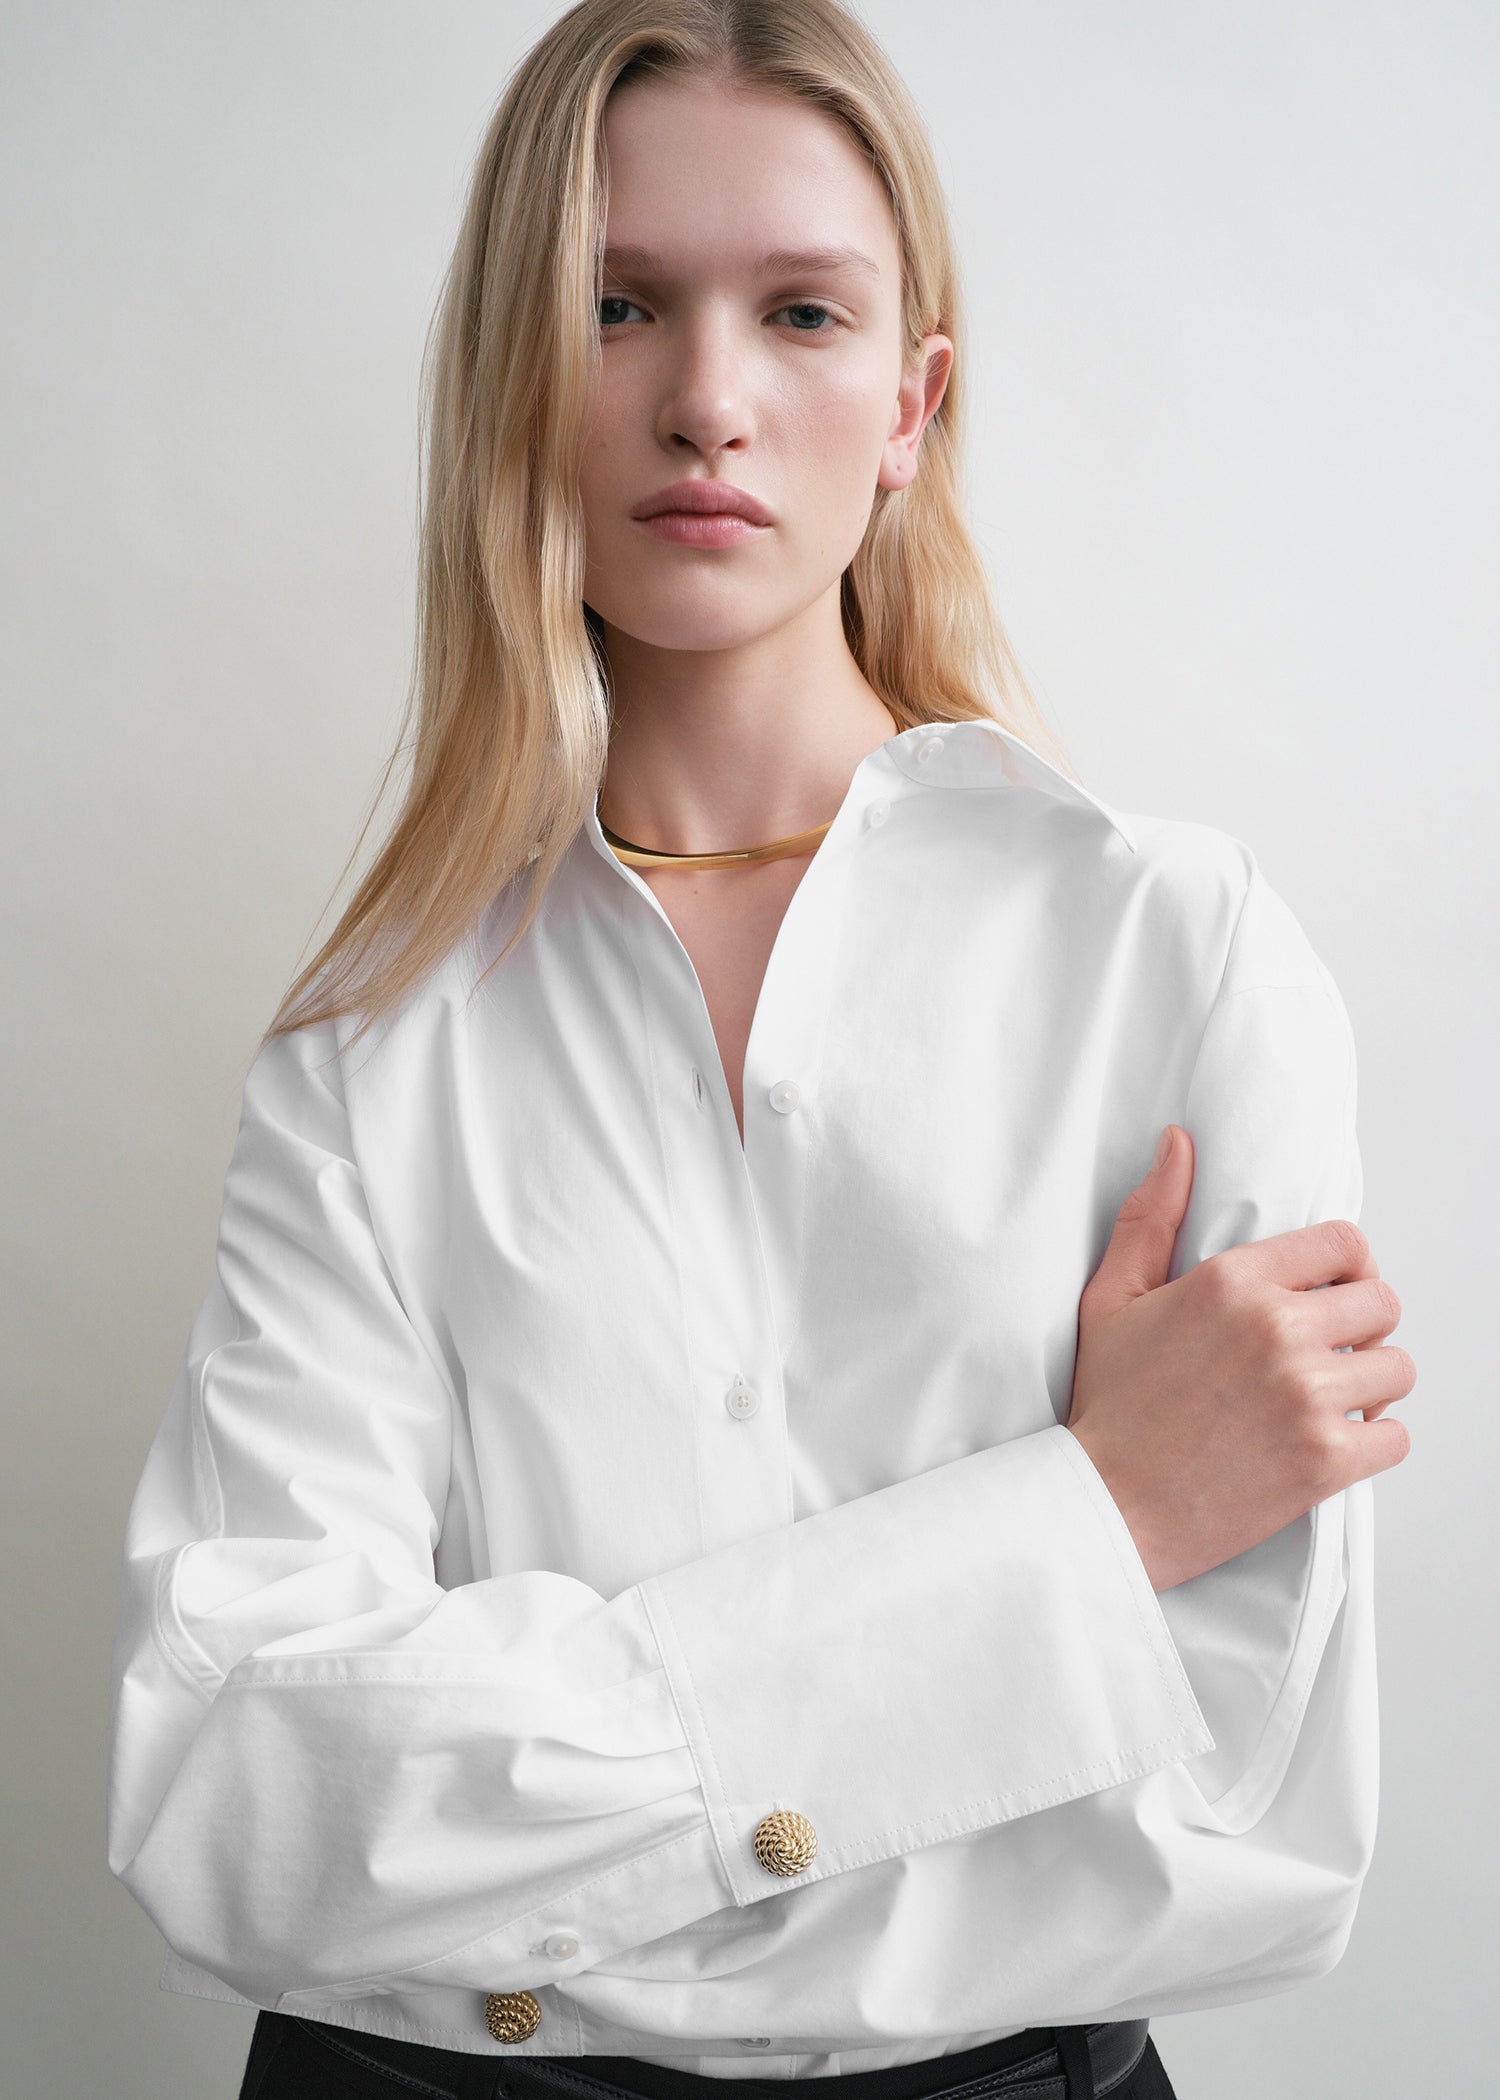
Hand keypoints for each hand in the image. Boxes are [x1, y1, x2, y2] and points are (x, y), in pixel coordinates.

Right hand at [1065, 1125, 1413, 1591]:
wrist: (1106, 1506)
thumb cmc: (1109, 1405)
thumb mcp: (1113, 1297)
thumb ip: (1152, 1215)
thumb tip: (1179, 1145)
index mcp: (1232, 1281)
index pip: (1345, 1244)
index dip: (1347, 1266)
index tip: (1330, 1292)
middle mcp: (1277, 1329)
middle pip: (1382, 1303)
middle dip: (1361, 1326)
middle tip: (1327, 1350)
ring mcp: (1306, 1396)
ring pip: (1396, 1368)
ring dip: (1371, 1384)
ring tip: (1332, 1397)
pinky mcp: (1325, 1460)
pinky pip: (1396, 1436)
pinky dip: (1374, 1442)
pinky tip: (1334, 1440)